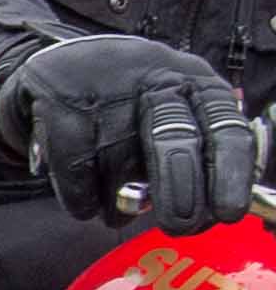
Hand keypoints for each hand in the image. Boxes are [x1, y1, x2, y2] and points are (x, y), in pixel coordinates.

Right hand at [0, 34, 255, 232]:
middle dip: (178, 194)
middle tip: (177, 225)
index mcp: (195, 83)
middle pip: (174, 144)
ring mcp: (104, 92)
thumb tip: (209, 210)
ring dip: (119, 204)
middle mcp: (153, 79)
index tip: (225, 213)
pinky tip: (86, 201)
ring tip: (118, 208)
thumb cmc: (133, 102)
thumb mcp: (177, 108)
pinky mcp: (60, 106)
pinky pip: (76, 173)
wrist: (61, 64)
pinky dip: (82, 200)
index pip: (224, 129)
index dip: (229, 175)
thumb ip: (198, 148)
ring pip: (119, 167)